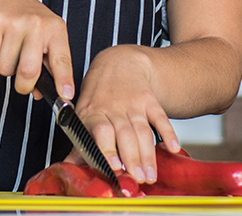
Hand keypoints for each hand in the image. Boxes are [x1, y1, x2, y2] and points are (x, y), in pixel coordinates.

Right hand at [0, 0, 73, 99]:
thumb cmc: (29, 22)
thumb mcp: (46, 38)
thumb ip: (47, 66)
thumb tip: (39, 94)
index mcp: (56, 29)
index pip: (62, 60)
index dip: (64, 80)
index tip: (66, 96)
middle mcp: (38, 24)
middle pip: (29, 71)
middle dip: (24, 85)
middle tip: (23, 85)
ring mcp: (15, 21)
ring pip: (7, 67)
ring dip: (7, 67)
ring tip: (11, 49)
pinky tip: (0, 40)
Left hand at [68, 45, 180, 183]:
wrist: (119, 62)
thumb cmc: (99, 94)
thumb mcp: (83, 114)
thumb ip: (79, 143)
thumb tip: (67, 167)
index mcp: (93, 113)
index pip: (101, 132)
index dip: (108, 149)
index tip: (114, 167)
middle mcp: (114, 108)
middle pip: (125, 135)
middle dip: (132, 158)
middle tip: (137, 179)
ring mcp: (133, 104)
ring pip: (142, 131)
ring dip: (148, 154)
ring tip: (150, 175)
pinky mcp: (150, 101)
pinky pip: (160, 117)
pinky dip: (168, 133)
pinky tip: (173, 147)